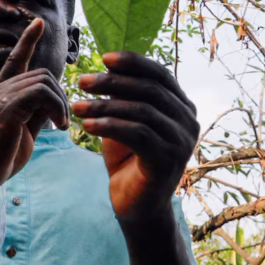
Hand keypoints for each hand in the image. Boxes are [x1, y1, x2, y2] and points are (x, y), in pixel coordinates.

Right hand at [0, 18, 69, 192]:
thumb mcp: (22, 132)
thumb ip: (35, 115)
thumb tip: (53, 106)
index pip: (14, 59)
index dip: (27, 40)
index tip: (37, 22)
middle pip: (41, 73)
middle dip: (61, 95)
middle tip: (64, 121)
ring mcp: (0, 97)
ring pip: (43, 81)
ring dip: (61, 103)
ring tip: (62, 125)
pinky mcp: (6, 108)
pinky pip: (41, 93)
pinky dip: (57, 107)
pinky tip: (59, 126)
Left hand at [72, 52, 198, 221]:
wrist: (136, 207)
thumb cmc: (129, 161)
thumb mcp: (125, 122)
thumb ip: (124, 98)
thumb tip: (107, 65)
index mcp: (182, 107)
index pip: (161, 74)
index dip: (133, 63)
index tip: (103, 58)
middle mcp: (188, 122)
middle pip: (150, 89)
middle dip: (112, 82)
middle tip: (81, 81)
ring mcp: (182, 141)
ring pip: (141, 110)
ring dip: (104, 106)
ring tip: (76, 106)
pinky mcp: (168, 160)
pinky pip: (137, 134)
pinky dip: (109, 127)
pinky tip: (86, 126)